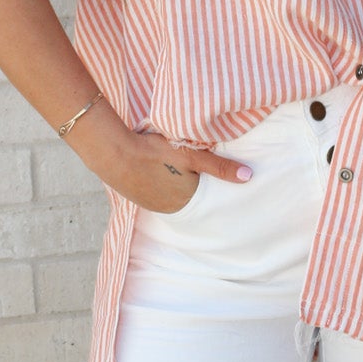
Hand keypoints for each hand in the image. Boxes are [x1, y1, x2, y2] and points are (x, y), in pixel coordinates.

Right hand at [94, 122, 253, 215]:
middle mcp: (171, 209)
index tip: (212, 175)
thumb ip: (220, 167)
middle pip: (190, 197)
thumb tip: (249, 177)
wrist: (114, 154)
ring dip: (177, 184)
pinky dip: (162, 184)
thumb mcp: (192, 155)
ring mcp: (152, 205)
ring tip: (176, 168)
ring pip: (173, 196)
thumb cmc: (155, 152)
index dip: (210, 184)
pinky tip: (159, 171)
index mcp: (187, 201)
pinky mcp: (138, 198)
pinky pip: (157, 194)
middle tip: (194, 169)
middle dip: (194, 185)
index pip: (207, 197)